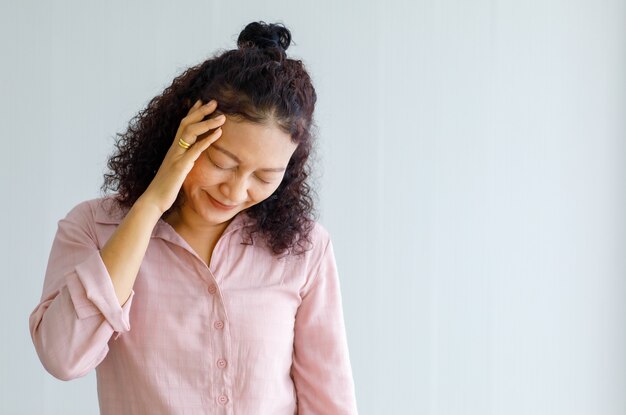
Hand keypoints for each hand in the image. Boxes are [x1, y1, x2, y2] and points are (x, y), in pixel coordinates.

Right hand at [139, 99, 224, 213]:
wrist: (154, 200)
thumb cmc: (165, 187)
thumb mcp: (177, 171)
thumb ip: (184, 162)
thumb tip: (191, 159)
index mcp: (174, 149)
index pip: (183, 125)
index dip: (192, 112)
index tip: (202, 102)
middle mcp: (174, 148)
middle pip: (186, 123)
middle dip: (200, 111)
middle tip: (215, 101)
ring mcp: (176, 156)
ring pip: (190, 132)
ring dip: (207, 122)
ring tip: (222, 116)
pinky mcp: (180, 166)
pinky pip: (195, 149)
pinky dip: (207, 140)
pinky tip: (218, 133)